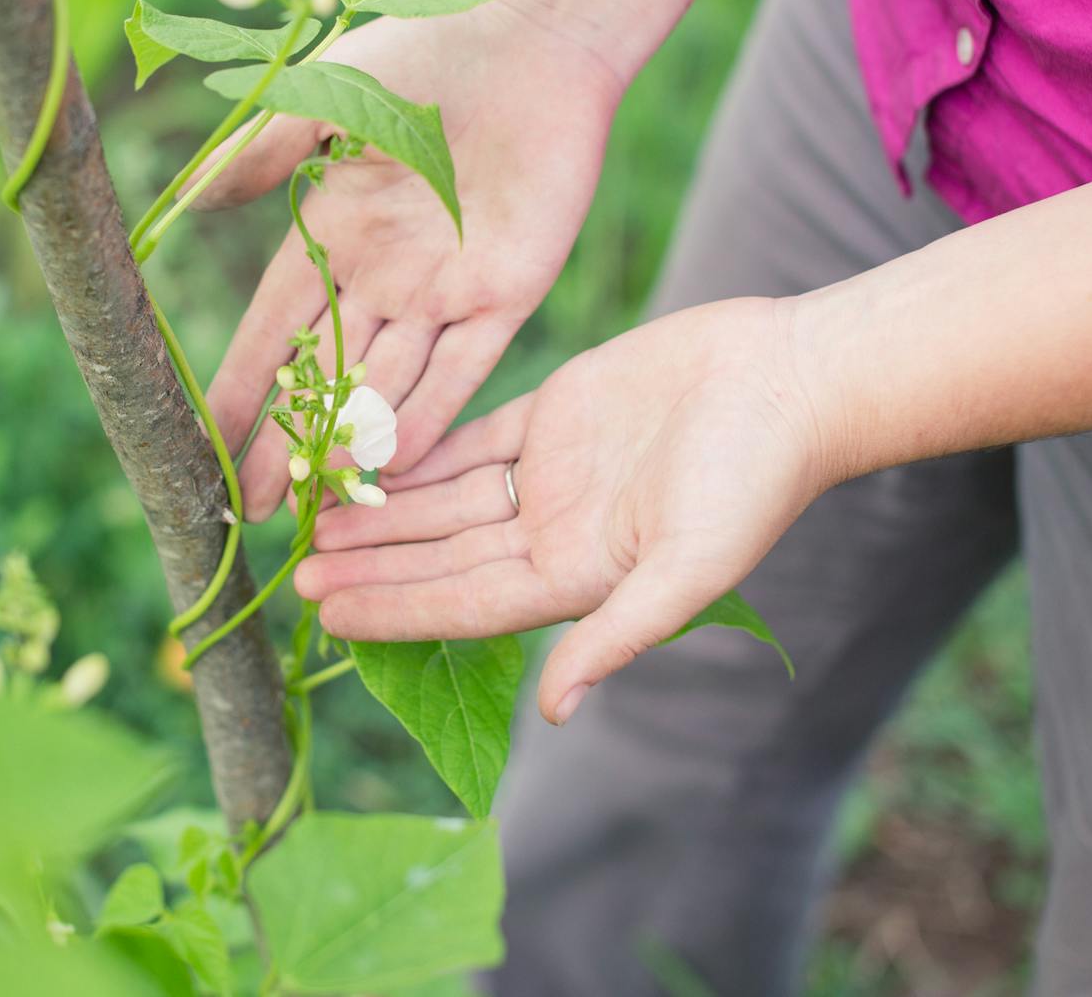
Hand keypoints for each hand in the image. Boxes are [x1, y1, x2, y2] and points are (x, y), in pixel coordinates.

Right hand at [197, 3, 626, 519]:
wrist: (532, 31)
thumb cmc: (424, 49)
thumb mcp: (326, 98)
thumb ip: (263, 154)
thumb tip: (189, 202)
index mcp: (331, 233)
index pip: (274, 330)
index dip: (241, 387)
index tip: (204, 442)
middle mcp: (383, 276)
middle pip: (326, 376)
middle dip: (289, 444)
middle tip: (255, 511)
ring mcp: (444, 291)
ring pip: (390, 386)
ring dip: (354, 446)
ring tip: (318, 507)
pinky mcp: (508, 294)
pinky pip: (464, 370)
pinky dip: (432, 416)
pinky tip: (398, 465)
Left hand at [292, 297, 832, 724]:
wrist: (794, 378)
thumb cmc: (756, 479)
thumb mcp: (690, 569)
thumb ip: (618, 635)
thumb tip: (560, 712)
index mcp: (579, 578)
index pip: (465, 604)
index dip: (396, 609)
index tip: (328, 613)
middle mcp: (555, 533)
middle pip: (442, 556)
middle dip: (372, 564)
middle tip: (297, 570)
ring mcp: (553, 474)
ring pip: (446, 498)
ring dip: (384, 508)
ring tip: (315, 514)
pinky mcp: (557, 413)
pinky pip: (472, 437)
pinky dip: (421, 448)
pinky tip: (369, 454)